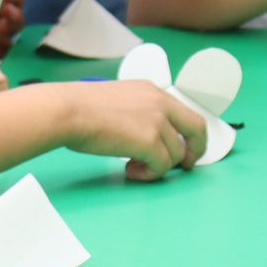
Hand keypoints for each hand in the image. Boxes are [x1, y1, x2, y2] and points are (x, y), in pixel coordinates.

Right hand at [65, 79, 208, 180]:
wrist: (70, 111)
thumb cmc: (82, 107)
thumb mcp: (120, 100)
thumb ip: (137, 112)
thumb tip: (141, 134)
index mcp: (153, 91)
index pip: (185, 112)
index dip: (188, 133)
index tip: (183, 147)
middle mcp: (161, 102)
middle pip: (197, 128)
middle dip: (195, 150)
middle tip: (184, 165)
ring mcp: (157, 121)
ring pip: (176, 153)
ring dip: (159, 167)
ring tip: (135, 167)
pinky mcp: (149, 141)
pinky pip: (162, 166)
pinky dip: (149, 174)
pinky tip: (131, 170)